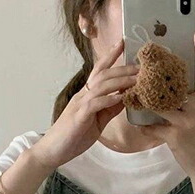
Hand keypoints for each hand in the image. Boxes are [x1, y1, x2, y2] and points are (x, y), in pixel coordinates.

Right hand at [32, 38, 138, 169]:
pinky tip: (120, 98)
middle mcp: (83, 95)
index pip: (99, 70)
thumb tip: (125, 99)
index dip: (110, 56)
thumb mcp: (97, 121)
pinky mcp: (79, 117)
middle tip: (141, 66)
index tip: (123, 43)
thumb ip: (109, 109)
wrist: (53, 151)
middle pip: (103, 75)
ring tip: (136, 80)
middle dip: (122, 68)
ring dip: (119, 82)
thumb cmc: (74, 136)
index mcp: (87, 95)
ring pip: (100, 86)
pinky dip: (108, 100)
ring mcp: (80, 105)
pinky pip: (94, 104)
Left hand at [140, 28, 194, 180]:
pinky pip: (152, 124)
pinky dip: (143, 123)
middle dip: (155, 77)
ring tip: (133, 95)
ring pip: (158, 102)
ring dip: (143, 99)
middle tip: (141, 66)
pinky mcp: (176, 135)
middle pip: (174, 83)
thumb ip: (191, 99)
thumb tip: (168, 83)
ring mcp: (189, 120)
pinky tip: (138, 121)